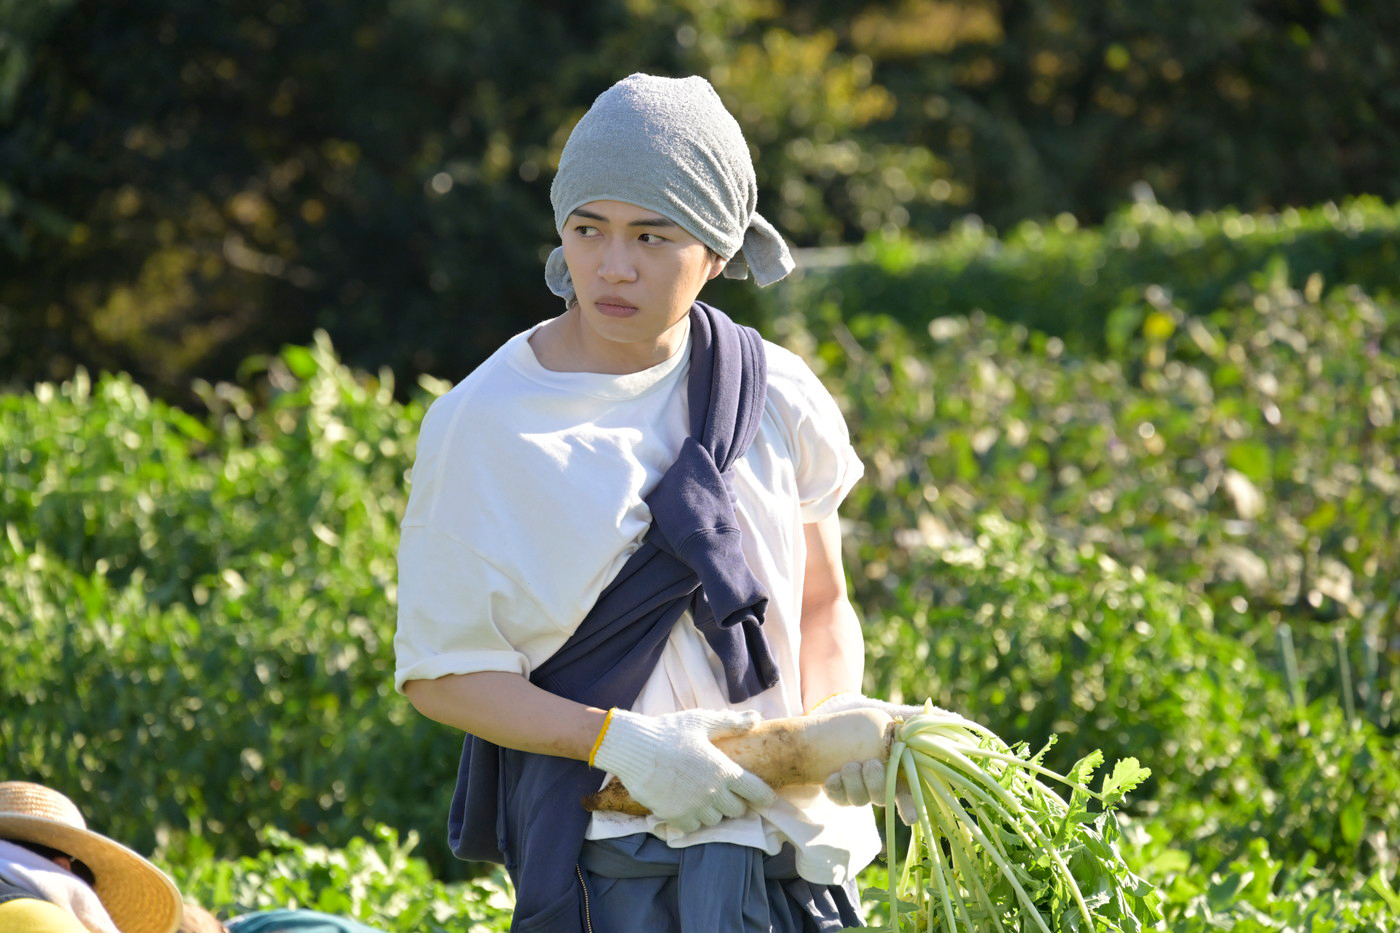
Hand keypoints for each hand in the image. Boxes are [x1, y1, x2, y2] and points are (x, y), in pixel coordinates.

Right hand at [591, 708, 775, 833]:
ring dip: (713, 811)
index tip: (765, 798)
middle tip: (726, 793)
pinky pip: (693, 826)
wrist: (634, 749)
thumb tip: (756, 719)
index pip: (755, 792)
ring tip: (703, 798)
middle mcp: (713, 793)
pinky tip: (686, 805)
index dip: (763, 796)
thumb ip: (731, 722)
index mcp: (724, 770)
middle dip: (734, 803)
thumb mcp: (702, 721)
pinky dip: (692, 819)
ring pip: (714, 820)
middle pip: (736, 810)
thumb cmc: (670, 732)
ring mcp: (694, 807)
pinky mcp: (676, 817)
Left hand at [811, 692, 946, 823]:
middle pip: (882, 799)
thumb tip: (958, 718)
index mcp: (897, 773)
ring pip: (859, 801)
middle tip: (871, 764)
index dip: (911, 808)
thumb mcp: (894, 716)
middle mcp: (880, 786)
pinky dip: (836, 789)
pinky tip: (833, 776)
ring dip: (854, 784)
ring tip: (849, 765)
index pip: (908, 797)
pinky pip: (837, 798)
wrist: (835, 713)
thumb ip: (920, 720)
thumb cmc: (869, 718)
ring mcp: (858, 789)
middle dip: (877, 785)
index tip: (911, 815)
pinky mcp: (837, 789)